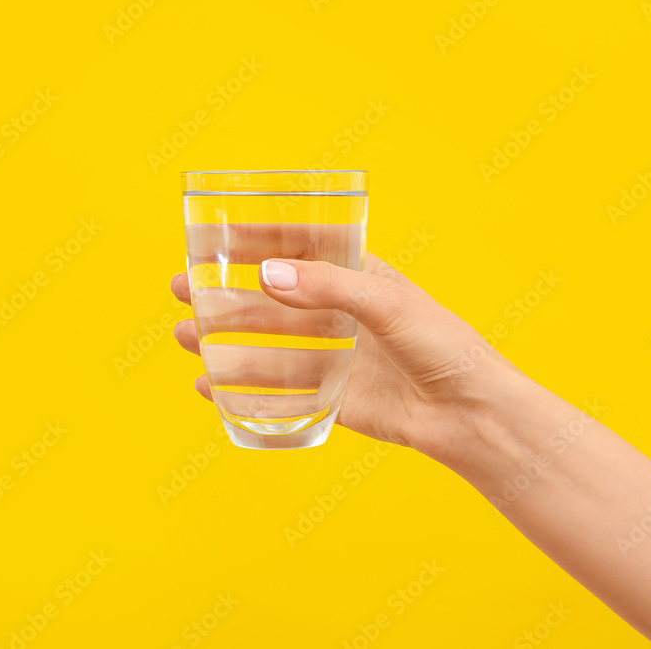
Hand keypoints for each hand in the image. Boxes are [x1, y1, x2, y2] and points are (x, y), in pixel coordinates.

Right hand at [170, 252, 525, 471]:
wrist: (470, 413)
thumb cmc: (441, 345)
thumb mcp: (388, 304)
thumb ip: (329, 289)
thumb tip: (266, 276)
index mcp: (354, 278)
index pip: (295, 249)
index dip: (252, 241)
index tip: (209, 237)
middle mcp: (337, 315)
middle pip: (268, 300)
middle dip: (222, 294)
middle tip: (179, 290)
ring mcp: (332, 357)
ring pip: (265, 346)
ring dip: (223, 341)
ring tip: (183, 338)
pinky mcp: (332, 398)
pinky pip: (279, 392)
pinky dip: (243, 390)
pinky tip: (210, 388)